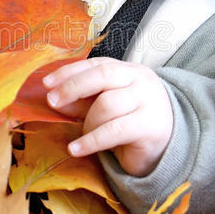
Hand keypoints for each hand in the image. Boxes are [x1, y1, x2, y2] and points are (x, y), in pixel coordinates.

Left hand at [43, 57, 173, 176]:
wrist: (167, 145)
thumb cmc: (130, 122)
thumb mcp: (104, 108)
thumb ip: (82, 102)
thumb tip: (54, 100)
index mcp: (128, 70)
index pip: (96, 64)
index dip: (70, 71)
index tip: (47, 83)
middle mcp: (140, 80)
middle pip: (102, 75)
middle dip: (73, 87)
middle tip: (52, 101)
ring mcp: (148, 101)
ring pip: (107, 104)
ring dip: (87, 121)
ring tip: (81, 135)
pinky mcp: (150, 126)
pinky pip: (114, 130)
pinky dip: (91, 140)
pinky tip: (76, 149)